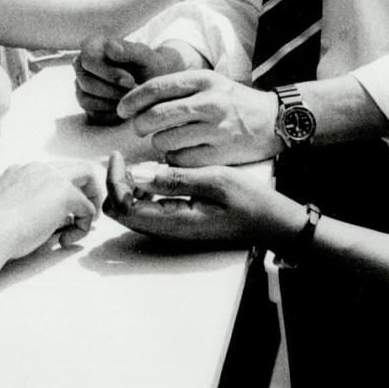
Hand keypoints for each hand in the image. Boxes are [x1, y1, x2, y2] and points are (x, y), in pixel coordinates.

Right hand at [0, 160, 102, 256]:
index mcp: (19, 172)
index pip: (51, 174)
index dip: (57, 193)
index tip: (55, 215)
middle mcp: (38, 169)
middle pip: (74, 169)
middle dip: (83, 190)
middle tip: (81, 215)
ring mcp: (53, 179)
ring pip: (88, 176)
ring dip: (91, 201)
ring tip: (83, 225)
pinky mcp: (65, 194)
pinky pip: (88, 207)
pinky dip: (84, 224)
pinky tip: (66, 240)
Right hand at [74, 36, 186, 123]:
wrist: (154, 86)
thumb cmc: (150, 67)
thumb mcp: (146, 57)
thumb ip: (129, 50)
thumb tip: (109, 46)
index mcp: (93, 45)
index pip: (88, 59)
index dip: (108, 73)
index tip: (130, 81)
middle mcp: (82, 64)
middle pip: (85, 81)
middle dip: (112, 90)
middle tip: (134, 93)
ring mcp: (82, 85)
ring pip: (85, 98)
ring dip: (112, 102)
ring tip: (132, 98)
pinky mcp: (86, 103)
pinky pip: (91, 113)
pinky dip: (110, 113)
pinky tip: (126, 107)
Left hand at [105, 160, 305, 248]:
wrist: (273, 222)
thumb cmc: (251, 201)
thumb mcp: (216, 181)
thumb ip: (175, 179)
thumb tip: (138, 173)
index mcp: (174, 223)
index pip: (124, 208)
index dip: (114, 182)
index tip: (120, 155)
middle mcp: (167, 232)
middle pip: (122, 214)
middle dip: (116, 186)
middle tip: (123, 158)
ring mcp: (172, 231)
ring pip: (132, 213)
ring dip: (128, 189)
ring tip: (137, 163)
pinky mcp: (178, 225)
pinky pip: (148, 212)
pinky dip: (141, 193)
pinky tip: (155, 175)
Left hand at [119, 69, 281, 166]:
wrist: (275, 120)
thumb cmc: (235, 102)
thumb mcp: (211, 83)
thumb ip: (179, 89)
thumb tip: (137, 99)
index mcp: (204, 80)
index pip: (156, 87)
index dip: (132, 100)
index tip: (122, 109)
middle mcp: (209, 102)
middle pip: (156, 116)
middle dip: (140, 125)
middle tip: (140, 128)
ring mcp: (215, 130)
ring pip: (165, 141)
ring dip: (158, 144)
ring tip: (167, 140)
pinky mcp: (219, 154)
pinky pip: (180, 160)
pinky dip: (174, 159)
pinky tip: (183, 152)